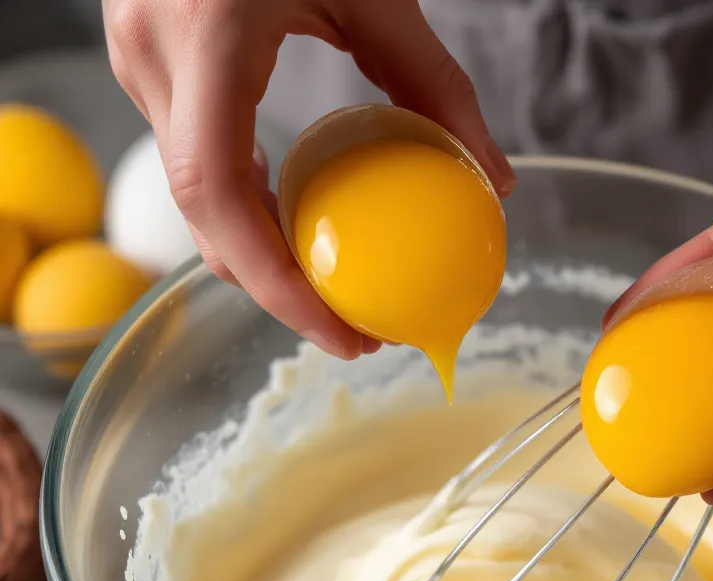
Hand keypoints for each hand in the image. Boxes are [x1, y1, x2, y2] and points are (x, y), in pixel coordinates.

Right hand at [102, 0, 515, 359]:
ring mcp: (138, 60)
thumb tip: (495, 178)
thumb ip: (437, 83)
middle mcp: (152, 55)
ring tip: (334, 297)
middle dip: (275, 294)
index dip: (274, 283)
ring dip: (260, 261)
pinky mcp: (150, 64)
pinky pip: (196, 164)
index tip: (341, 333)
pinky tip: (300, 233)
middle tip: (354, 334)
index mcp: (204, 34)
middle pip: (204, 219)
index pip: (219, 194)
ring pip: (194, 202)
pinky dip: (247, 214)